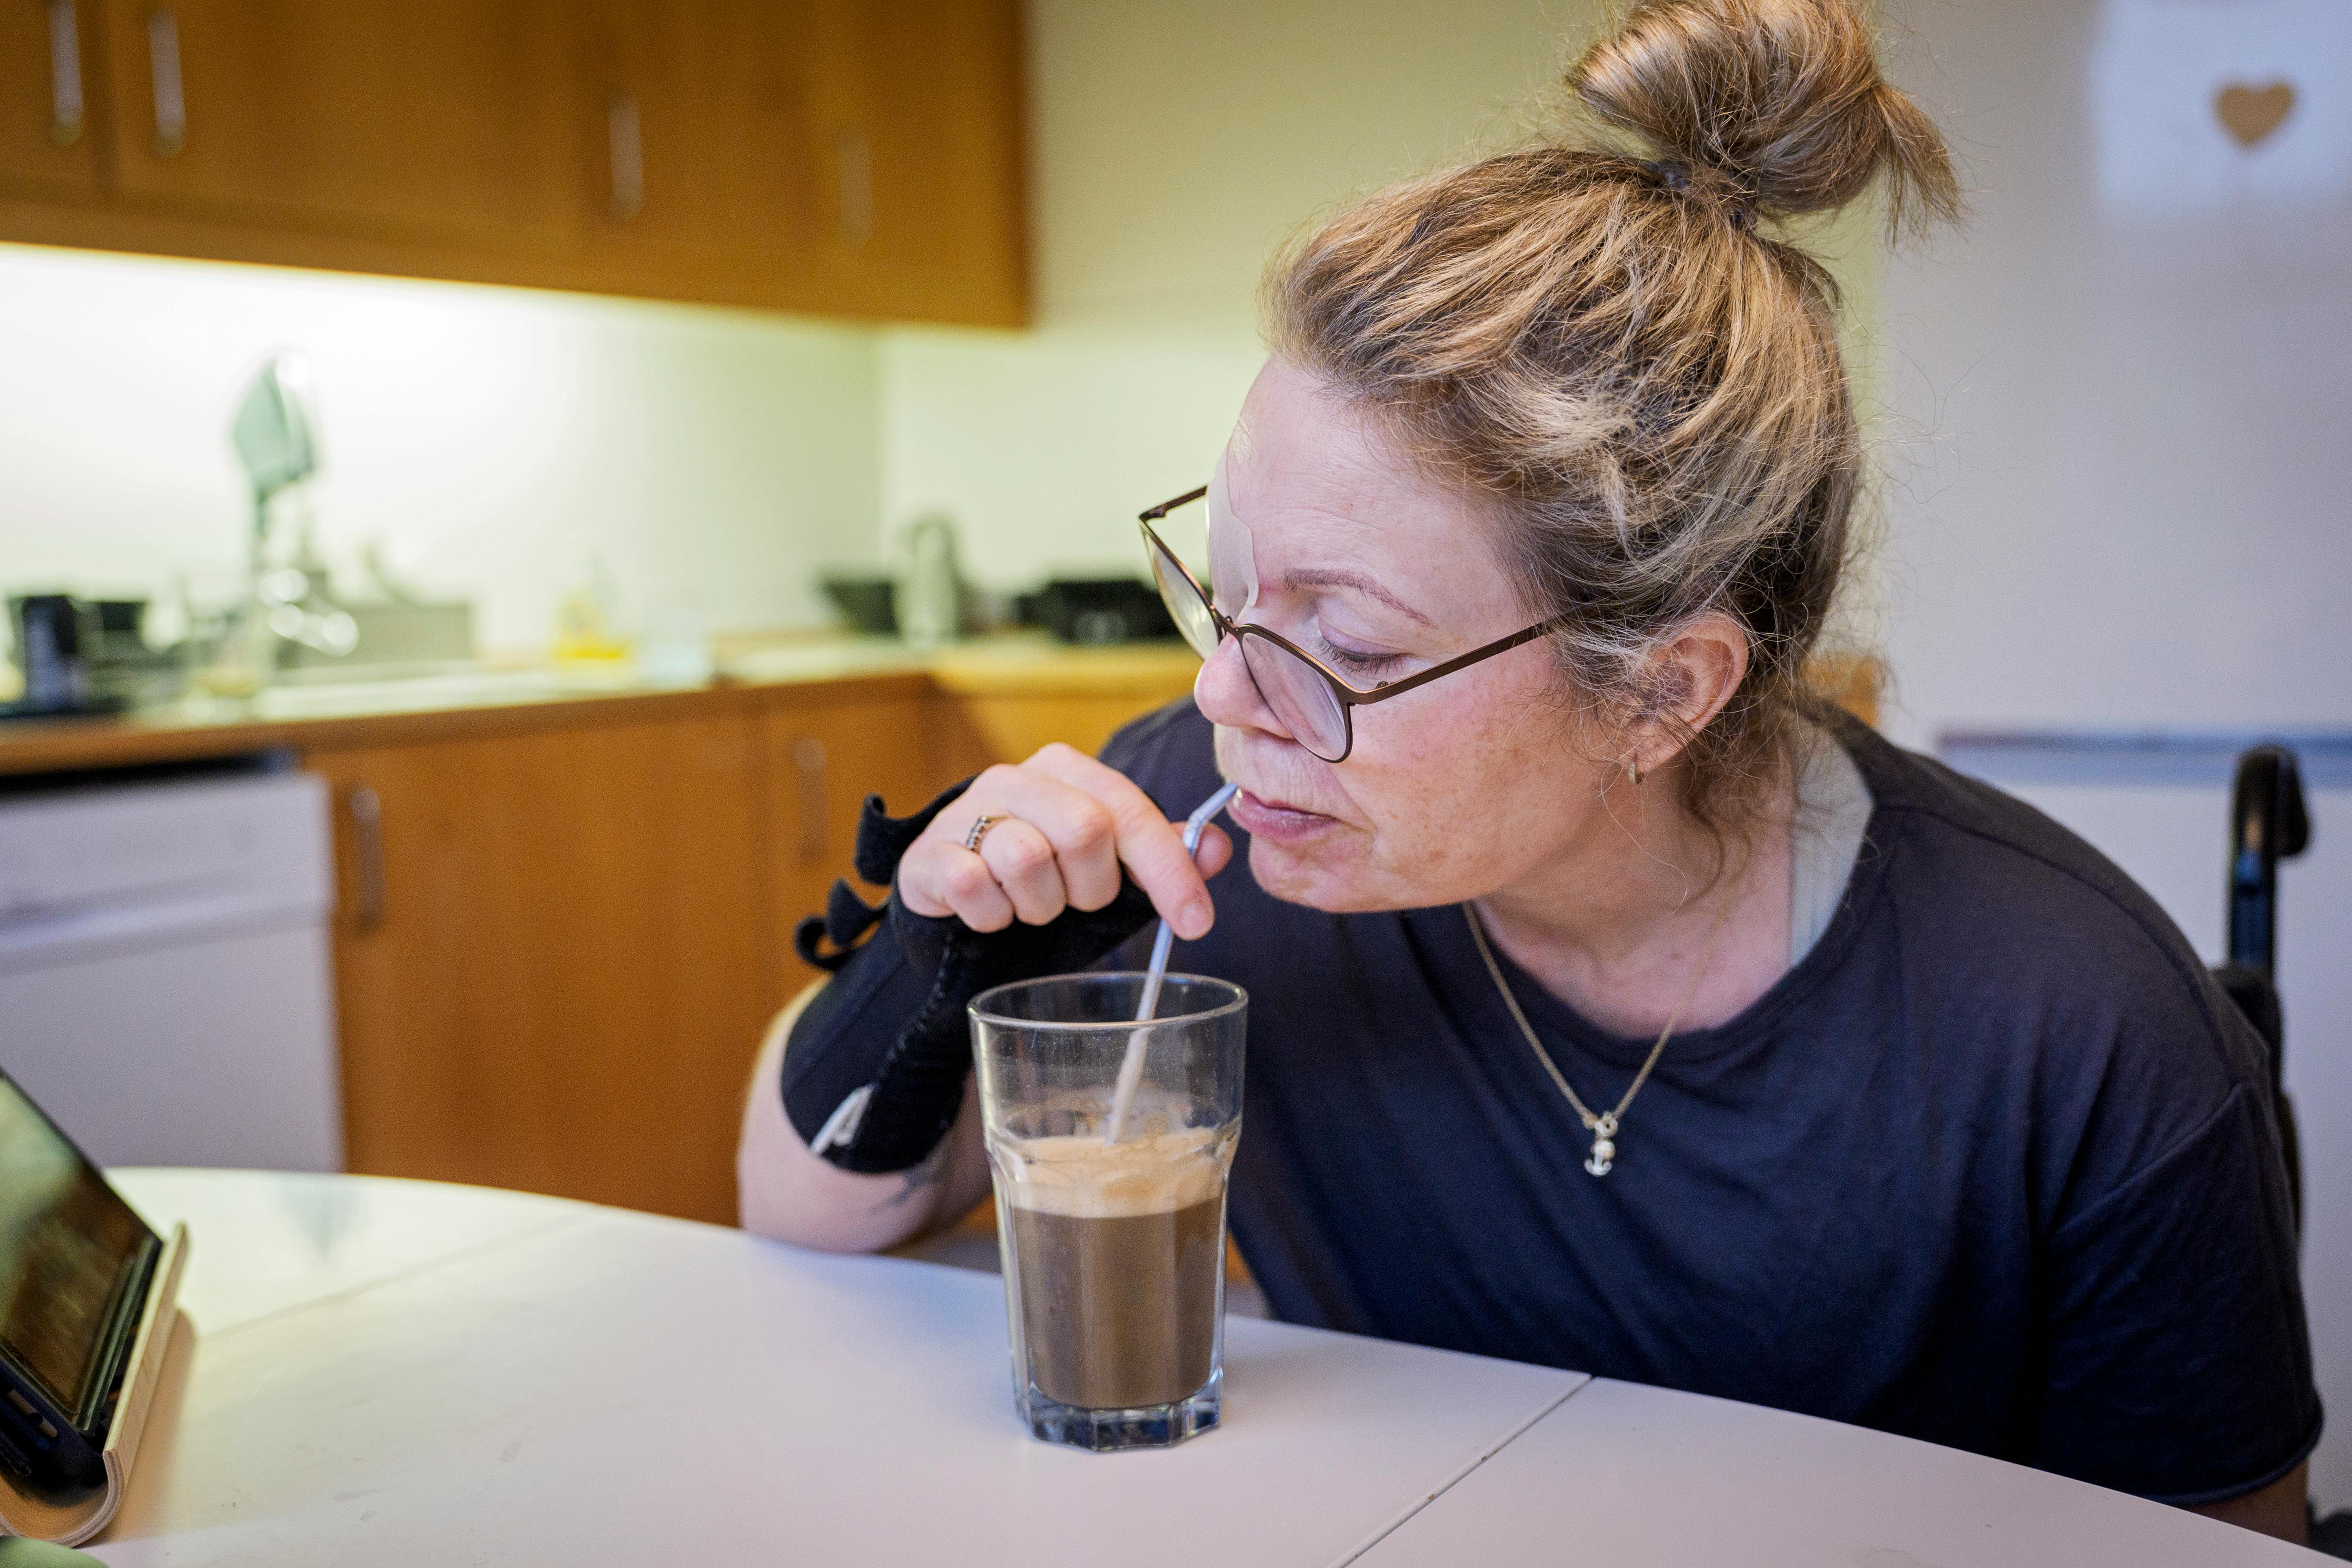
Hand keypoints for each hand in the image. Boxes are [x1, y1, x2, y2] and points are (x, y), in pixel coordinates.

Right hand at [898, 745, 1232, 938]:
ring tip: (1030, 907)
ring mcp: (965, 812)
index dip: (1170, 871)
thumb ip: (1161, 855)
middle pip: (1083, 829)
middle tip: (1078, 904)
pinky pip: (972, 887)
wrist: (952, 905)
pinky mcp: (927, 854)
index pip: (1132, 812)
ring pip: (1026, 859)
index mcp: (1066, 771)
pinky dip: (991, 916)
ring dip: (1039, 906)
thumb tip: (1218, 847)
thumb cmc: (1040, 882)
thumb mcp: (1108, 870)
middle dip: (1093, 888)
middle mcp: (1015, 778)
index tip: (1197, 924)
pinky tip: (990, 913)